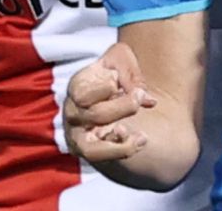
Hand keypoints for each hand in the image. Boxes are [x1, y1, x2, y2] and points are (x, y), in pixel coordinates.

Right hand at [63, 41, 157, 163]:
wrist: (109, 91)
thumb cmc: (113, 72)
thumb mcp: (121, 60)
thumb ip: (131, 74)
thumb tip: (148, 101)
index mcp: (77, 87)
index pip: (82, 94)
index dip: (104, 90)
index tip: (121, 82)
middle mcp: (73, 113)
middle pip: (95, 116)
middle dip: (123, 108)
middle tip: (141, 97)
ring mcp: (78, 135)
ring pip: (91, 150)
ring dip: (118, 147)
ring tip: (142, 138)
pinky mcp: (90, 150)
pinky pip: (102, 159)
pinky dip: (122, 151)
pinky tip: (140, 140)